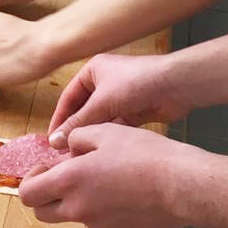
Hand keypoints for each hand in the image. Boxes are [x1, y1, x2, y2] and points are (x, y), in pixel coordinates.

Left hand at [20, 123, 196, 227]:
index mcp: (69, 182)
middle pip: (43, 213)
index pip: (27, 194)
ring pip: (75, 216)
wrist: (182, 185)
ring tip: (105, 178)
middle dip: (46, 196)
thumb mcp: (105, 131)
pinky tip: (126, 190)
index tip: (45, 168)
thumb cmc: (144, 155)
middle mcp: (79, 209)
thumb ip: (77, 138)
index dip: (30, 180)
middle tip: (64, 177)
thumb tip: (68, 149)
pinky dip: (104, 208)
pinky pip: (101, 222)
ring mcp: (99, 226)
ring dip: (78, 200)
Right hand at [48, 52, 189, 145]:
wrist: (176, 85)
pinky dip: (108, 137)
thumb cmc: (134, 84)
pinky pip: (115, 126)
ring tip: (81, 156)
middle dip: (76, 130)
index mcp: (93, 71)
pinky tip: (100, 152)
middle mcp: (105, 82)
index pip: (69, 98)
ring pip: (100, 120)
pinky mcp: (134, 111)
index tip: (51, 141)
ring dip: (92, 135)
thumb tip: (54, 142)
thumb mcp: (101, 103)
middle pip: (84, 110)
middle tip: (64, 153)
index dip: (59, 119)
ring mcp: (121, 97)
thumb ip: (77, 124)